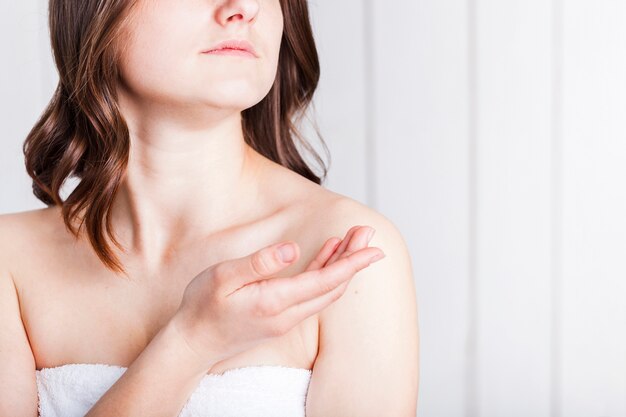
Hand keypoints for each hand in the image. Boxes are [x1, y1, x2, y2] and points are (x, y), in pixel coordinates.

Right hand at [170, 225, 384, 365]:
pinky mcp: (280, 317)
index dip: (352, 263)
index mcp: (274, 301)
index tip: (374, 249)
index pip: (324, 281)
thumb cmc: (202, 308)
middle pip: (332, 285)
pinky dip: (323, 272)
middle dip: (354, 259)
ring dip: (342, 265)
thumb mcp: (222, 278)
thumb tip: (294, 249)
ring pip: (325, 290)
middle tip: (368, 232)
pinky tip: (328, 253)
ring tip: (354, 238)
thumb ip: (259, 263)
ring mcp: (285, 318)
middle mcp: (287, 314)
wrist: (193, 344)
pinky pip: (311, 294)